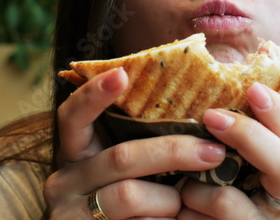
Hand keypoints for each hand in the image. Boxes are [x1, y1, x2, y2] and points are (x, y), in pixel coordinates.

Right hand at [43, 68, 226, 218]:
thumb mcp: (127, 168)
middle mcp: (64, 181)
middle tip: (214, 152)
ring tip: (182, 204)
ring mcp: (71, 213)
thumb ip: (145, 143)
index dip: (95, 94)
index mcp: (76, 153)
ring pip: (131, 195)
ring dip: (168, 200)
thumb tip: (202, 117)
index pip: (73, 116)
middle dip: (174, 152)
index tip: (122, 74)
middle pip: (121, 156)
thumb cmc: (132, 197)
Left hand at [179, 82, 279, 219]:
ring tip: (181, 187)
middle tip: (211, 115)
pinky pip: (205, 219)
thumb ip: (240, 136)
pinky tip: (181, 211)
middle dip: (248, 135)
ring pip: (229, 201)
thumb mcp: (233, 166)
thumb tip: (243, 79)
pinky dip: (187, 211)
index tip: (253, 88)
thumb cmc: (219, 196)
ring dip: (196, 189)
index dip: (279, 114)